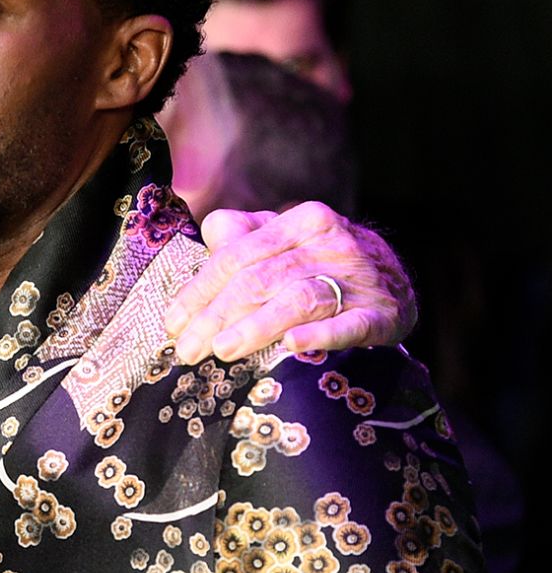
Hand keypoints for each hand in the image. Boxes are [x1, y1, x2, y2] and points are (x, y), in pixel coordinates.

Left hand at [163, 202, 416, 363]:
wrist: (398, 278)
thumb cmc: (322, 260)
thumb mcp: (285, 239)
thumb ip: (244, 236)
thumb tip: (210, 233)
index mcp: (300, 221)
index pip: (237, 256)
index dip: (200, 290)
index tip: (173, 322)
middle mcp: (330, 244)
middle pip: (260, 279)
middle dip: (217, 316)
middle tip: (188, 349)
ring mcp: (359, 278)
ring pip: (298, 299)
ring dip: (256, 326)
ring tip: (222, 351)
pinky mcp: (382, 313)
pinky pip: (348, 324)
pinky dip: (320, 335)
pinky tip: (292, 346)